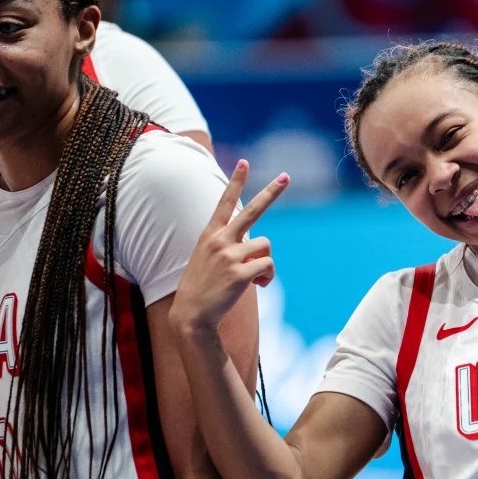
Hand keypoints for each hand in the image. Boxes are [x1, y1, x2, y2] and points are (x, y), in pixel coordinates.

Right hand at [171, 160, 287, 333]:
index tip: (244, 162)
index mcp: (210, 234)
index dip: (236, 182)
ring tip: (255, 276)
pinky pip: (268, 266)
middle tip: (286, 176)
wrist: (191, 315)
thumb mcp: (208, 258)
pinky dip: (268, 276)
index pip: (225, 202)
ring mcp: (230, 256)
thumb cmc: (202, 287)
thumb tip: (256, 245)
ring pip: (266, 246)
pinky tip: (258, 286)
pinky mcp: (240, 273)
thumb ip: (228, 245)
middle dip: (271, 192)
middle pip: (252, 211)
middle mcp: (220, 240)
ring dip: (266, 263)